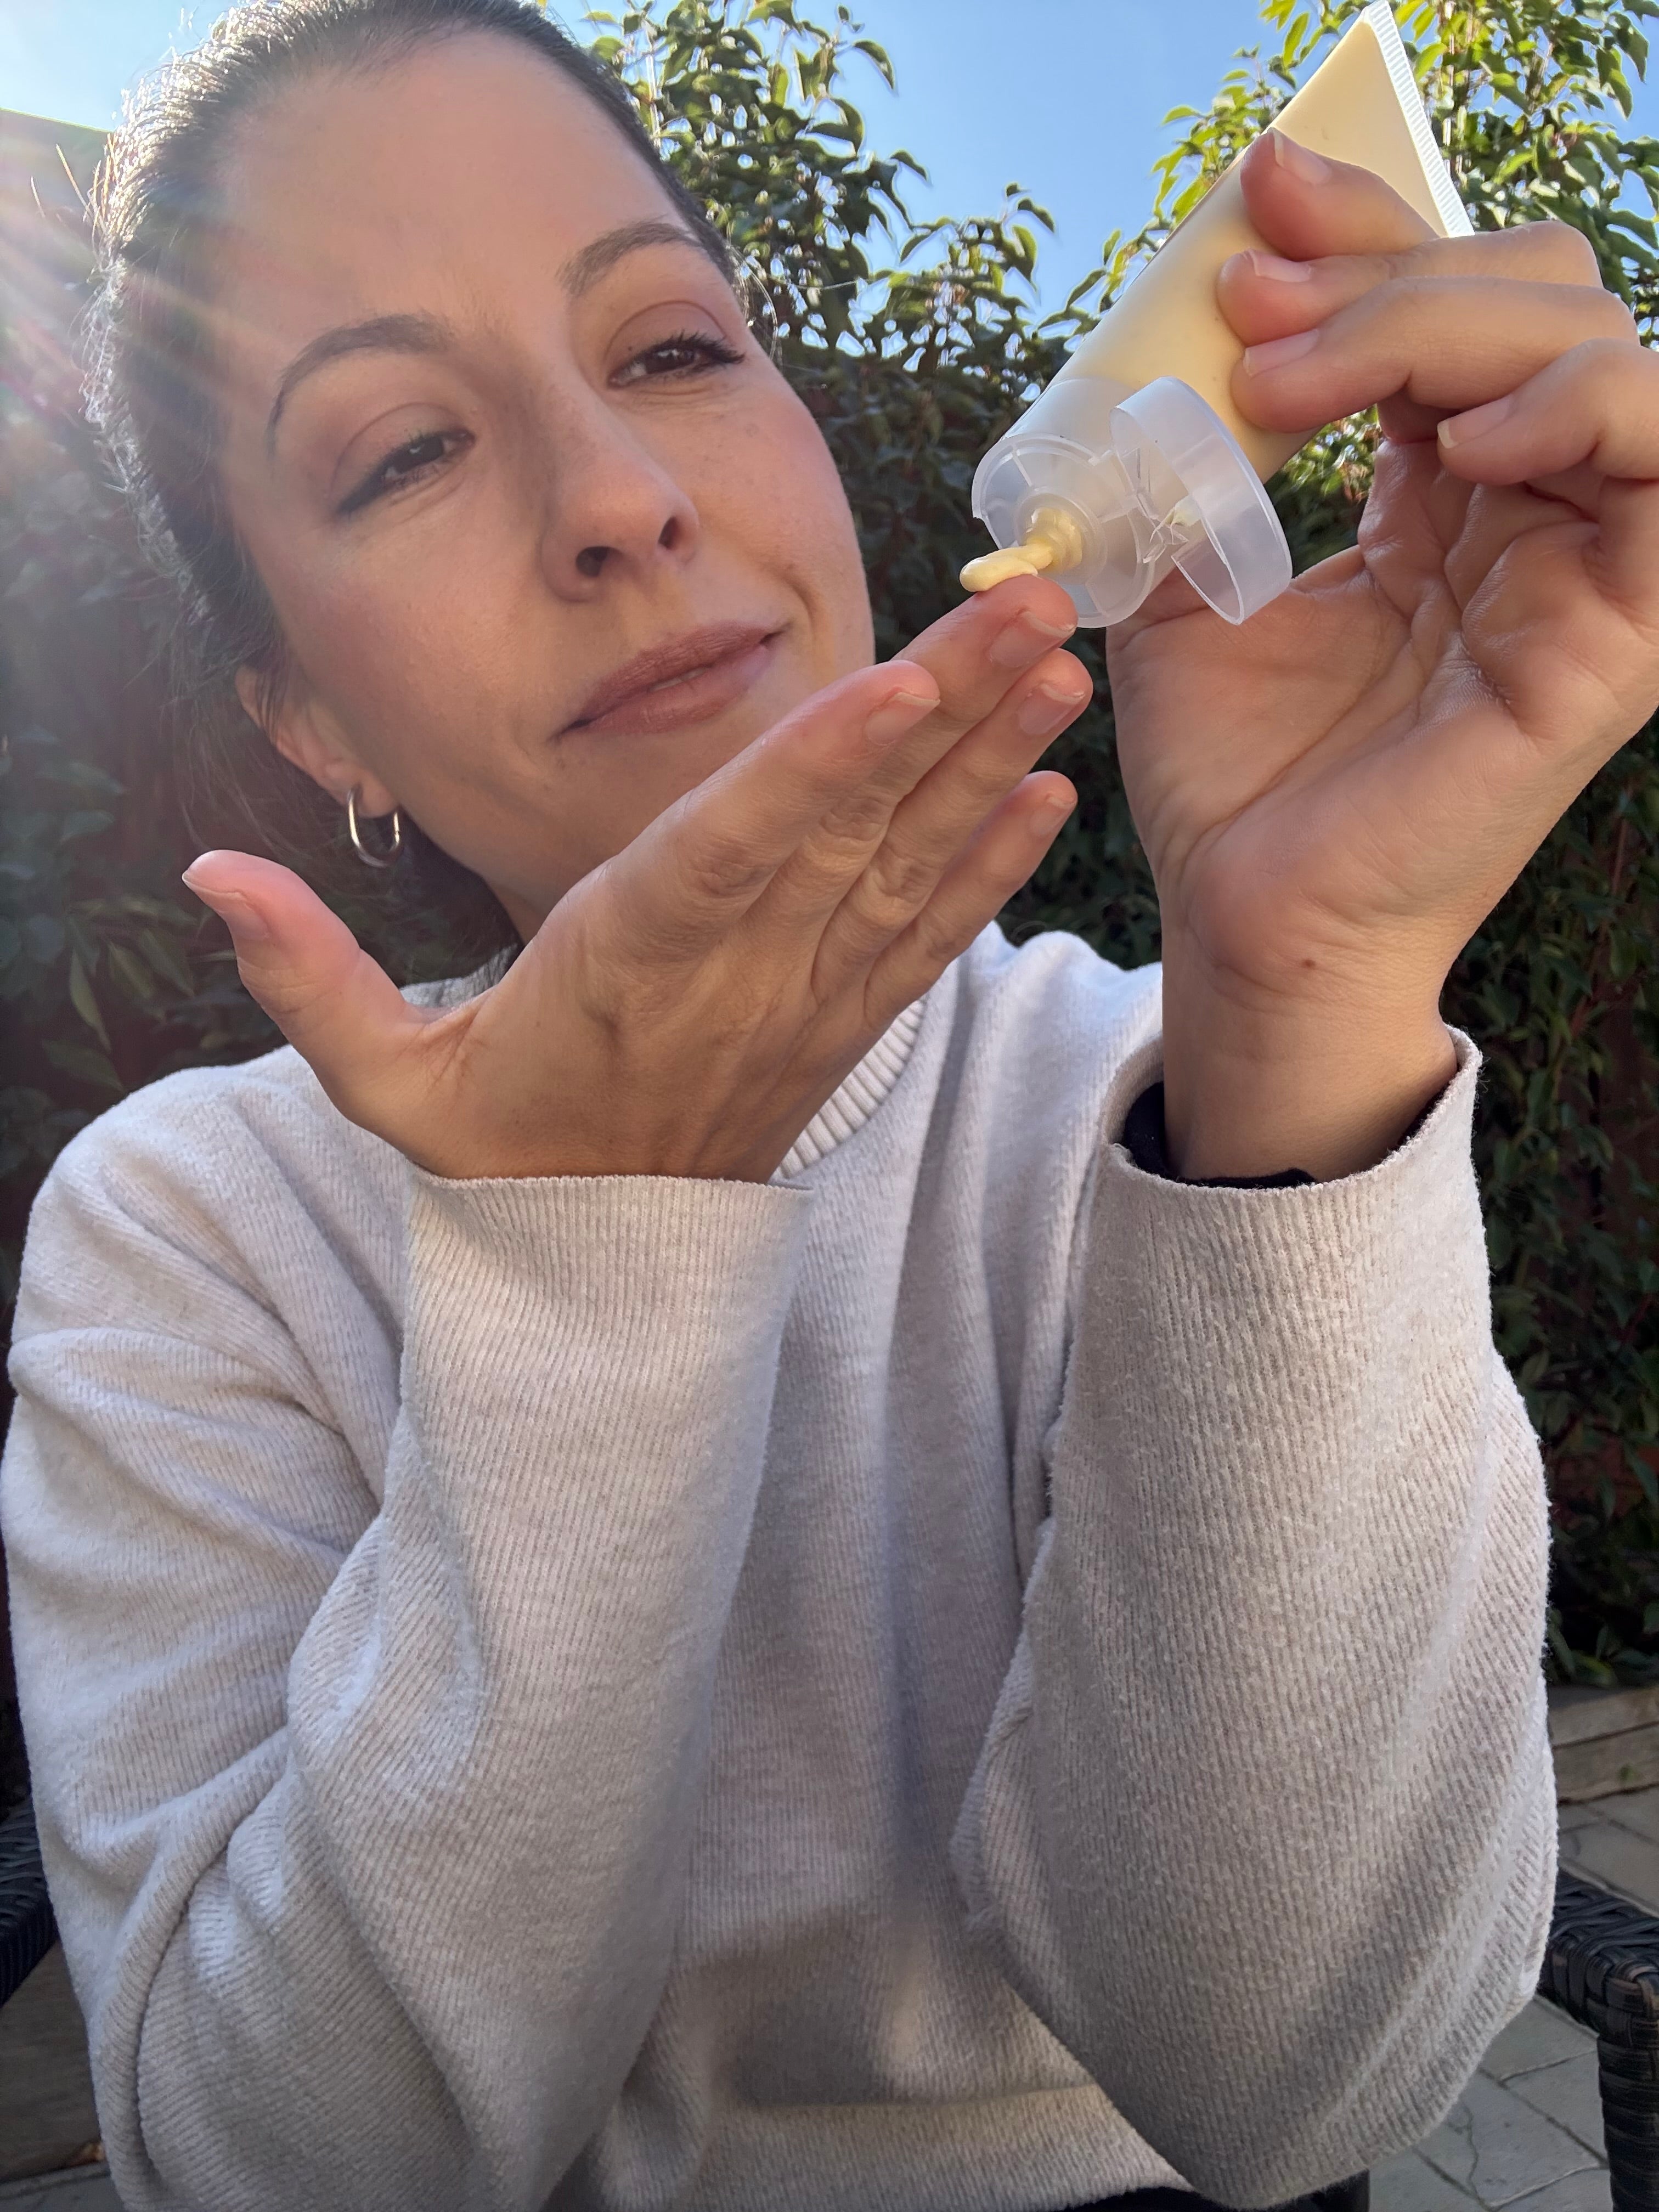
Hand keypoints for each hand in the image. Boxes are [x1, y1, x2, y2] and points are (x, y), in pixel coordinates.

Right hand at [181, 583, 1088, 1182]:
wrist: (604, 1263)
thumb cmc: (498, 1143)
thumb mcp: (383, 1084)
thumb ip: (307, 977)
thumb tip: (204, 870)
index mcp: (633, 960)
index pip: (736, 849)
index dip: (821, 766)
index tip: (902, 688)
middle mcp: (742, 972)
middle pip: (854, 829)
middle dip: (948, 715)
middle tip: (1039, 609)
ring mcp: (808, 1001)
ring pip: (910, 867)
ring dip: (991, 763)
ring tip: (1062, 665)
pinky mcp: (844, 1025)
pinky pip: (929, 938)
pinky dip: (990, 867)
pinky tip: (1045, 794)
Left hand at [1103, 126, 1656, 1178]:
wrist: (1246, 915)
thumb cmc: (1229, 773)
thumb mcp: (1182, 587)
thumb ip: (1193, 462)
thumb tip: (1174, 336)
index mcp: (1438, 487)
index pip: (1447, 300)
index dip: (1367, 225)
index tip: (1257, 196)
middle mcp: (1527, 507)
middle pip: (1528, 293)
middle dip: (1386, 267)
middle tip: (1252, 309)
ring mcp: (1584, 562)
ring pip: (1595, 344)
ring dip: (1444, 324)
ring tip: (1300, 385)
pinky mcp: (1622, 630)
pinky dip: (1580, 406)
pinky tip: (1461, 440)